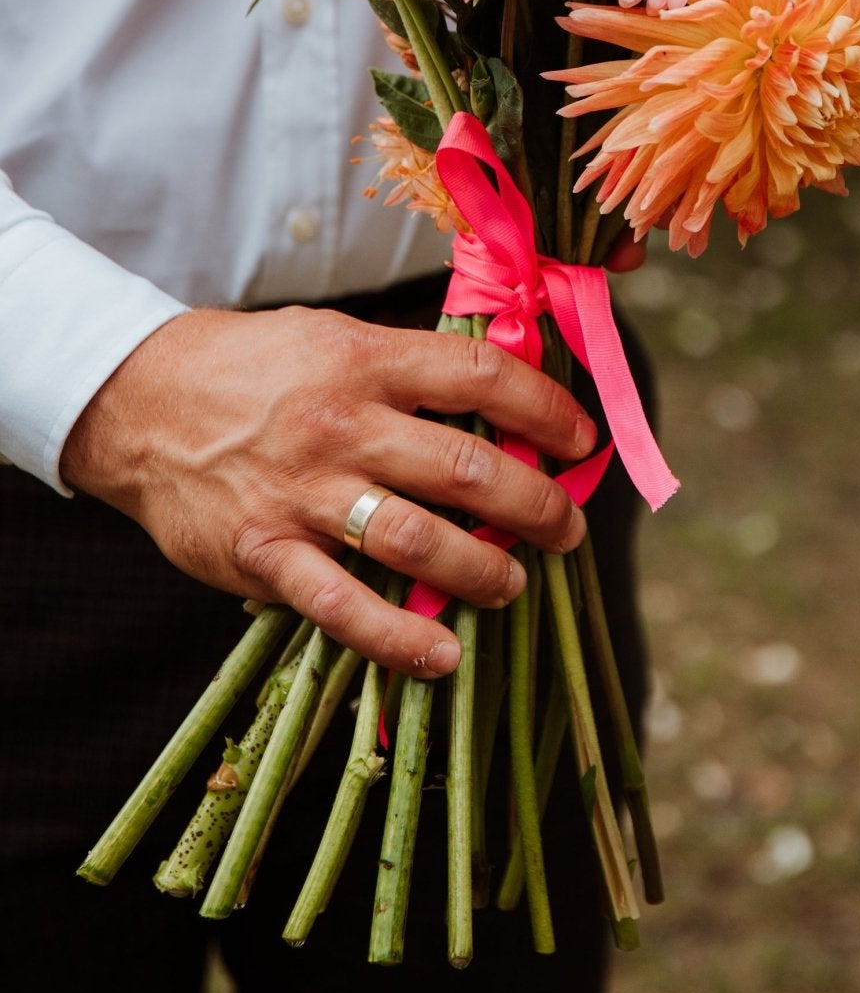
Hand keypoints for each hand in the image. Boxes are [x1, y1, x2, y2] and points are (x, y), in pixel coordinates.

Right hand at [61, 306, 597, 676]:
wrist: (142, 402)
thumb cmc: (257, 369)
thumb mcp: (335, 338)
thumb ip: (411, 369)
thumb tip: (507, 397)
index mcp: (367, 360)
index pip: (482, 380)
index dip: (546, 411)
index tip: (583, 441)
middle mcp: (342, 424)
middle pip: (467, 470)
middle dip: (537, 505)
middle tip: (569, 529)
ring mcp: (304, 493)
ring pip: (418, 541)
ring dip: (484, 569)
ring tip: (513, 581)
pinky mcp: (264, 552)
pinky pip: (341, 606)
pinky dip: (398, 638)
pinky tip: (443, 654)